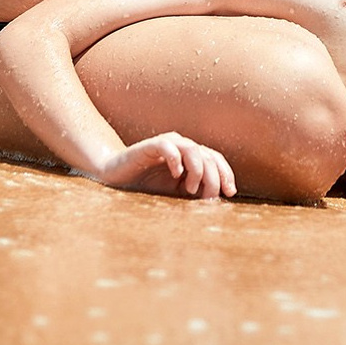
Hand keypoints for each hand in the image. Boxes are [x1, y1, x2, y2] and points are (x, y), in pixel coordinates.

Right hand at [93, 132, 236, 199]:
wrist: (116, 179)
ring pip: (192, 149)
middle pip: (208, 156)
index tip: (230, 193)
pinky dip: (176, 159)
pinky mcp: (149, 146)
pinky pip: (167, 146)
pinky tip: (176, 175)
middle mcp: (181, 147)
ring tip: (190, 189)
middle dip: (213, 178)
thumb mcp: (176, 194)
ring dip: (197, 170)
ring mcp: (166, 145)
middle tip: (207, 198)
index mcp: (190, 157)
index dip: (225, 174)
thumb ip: (195, 192)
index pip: (215, 159)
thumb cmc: (146, 187)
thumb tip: (217, 199)